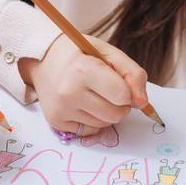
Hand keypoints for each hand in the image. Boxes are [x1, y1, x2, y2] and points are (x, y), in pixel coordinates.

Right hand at [19, 33, 147, 137]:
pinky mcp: (56, 122)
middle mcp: (69, 93)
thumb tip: (143, 104)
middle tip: (107, 89)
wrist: (42, 59)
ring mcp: (61, 110)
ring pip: (105, 125)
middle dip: (119, 104)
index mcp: (82, 70)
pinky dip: (93, 120)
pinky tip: (83, 104)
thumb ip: (133, 74)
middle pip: (116, 114)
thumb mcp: (108, 53)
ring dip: (106, 112)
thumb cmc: (79, 54)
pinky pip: (90, 131)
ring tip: (93, 94)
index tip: (117, 80)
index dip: (127, 90)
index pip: (122, 95)